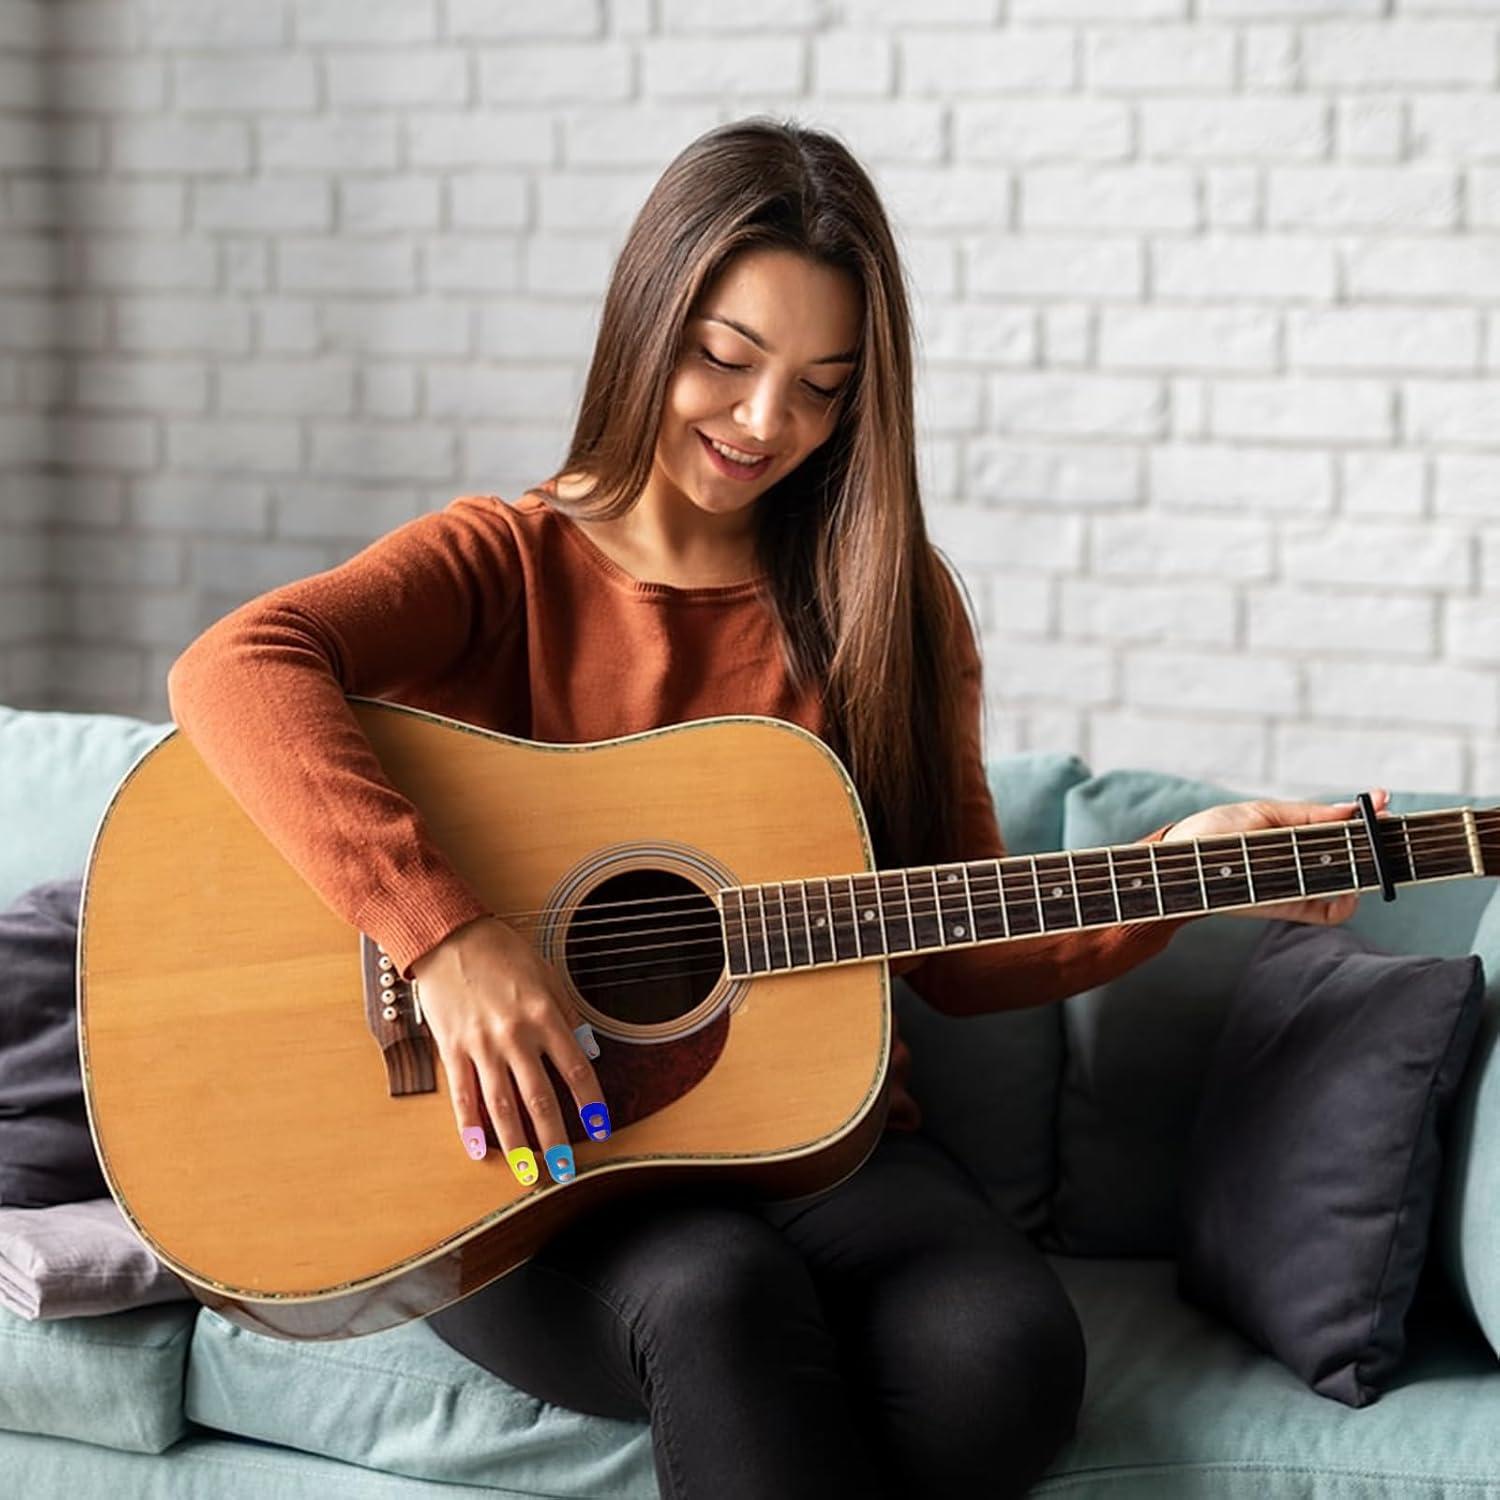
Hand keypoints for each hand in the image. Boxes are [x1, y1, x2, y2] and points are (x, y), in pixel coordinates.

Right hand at [410, 915, 608, 1186]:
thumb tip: (585, 1051)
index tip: (601, 1128)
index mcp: (543, 1015)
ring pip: (501, 1106)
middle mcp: (514, 1036)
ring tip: (529, 1173)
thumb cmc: (501, 954)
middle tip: (566, 1170)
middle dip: (555, 1139)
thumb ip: (566, 1014)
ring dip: (517, 1145)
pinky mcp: (452, 1050)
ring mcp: (480, 1046)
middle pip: (539, 1098)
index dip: (590, 1103)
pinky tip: (481, 1151)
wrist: (448, 938)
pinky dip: (471, 1127)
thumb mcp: (546, 976)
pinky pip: (463, 1096)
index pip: (575, 1069)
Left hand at [1160, 787, 1391, 925]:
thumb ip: (1308, 815)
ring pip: (1350, 883)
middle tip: (1388, 829)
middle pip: (1356, 855)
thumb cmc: (1214, 833)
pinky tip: (1346, 888)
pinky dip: (1345, 904)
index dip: (1369, 816)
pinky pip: (1330, 913)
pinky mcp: (1290, 907)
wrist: (1179, 864)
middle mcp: (1306, 860)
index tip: (1384, 801)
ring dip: (1364, 869)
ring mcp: (1301, 884)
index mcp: (1300, 832)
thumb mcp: (1262, 813)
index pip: (1345, 826)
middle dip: (1377, 842)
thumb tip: (1352, 807)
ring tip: (1364, 853)